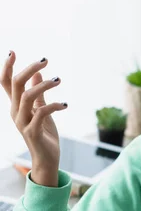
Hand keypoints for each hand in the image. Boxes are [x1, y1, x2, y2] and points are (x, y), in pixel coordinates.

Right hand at [0, 51, 66, 184]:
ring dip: (45, 85)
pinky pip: (41, 112)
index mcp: (16, 106)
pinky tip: (65, 105)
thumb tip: (39, 73)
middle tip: (46, 60)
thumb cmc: (45, 134)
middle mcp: (15, 112)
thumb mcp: (41, 110)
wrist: (48, 159)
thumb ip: (38, 93)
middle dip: (29, 68)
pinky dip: (54, 105)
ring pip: (27, 96)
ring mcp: (23, 122)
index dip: (7, 67)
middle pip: (16, 84)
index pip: (6, 83)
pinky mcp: (33, 131)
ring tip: (59, 80)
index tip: (12, 51)